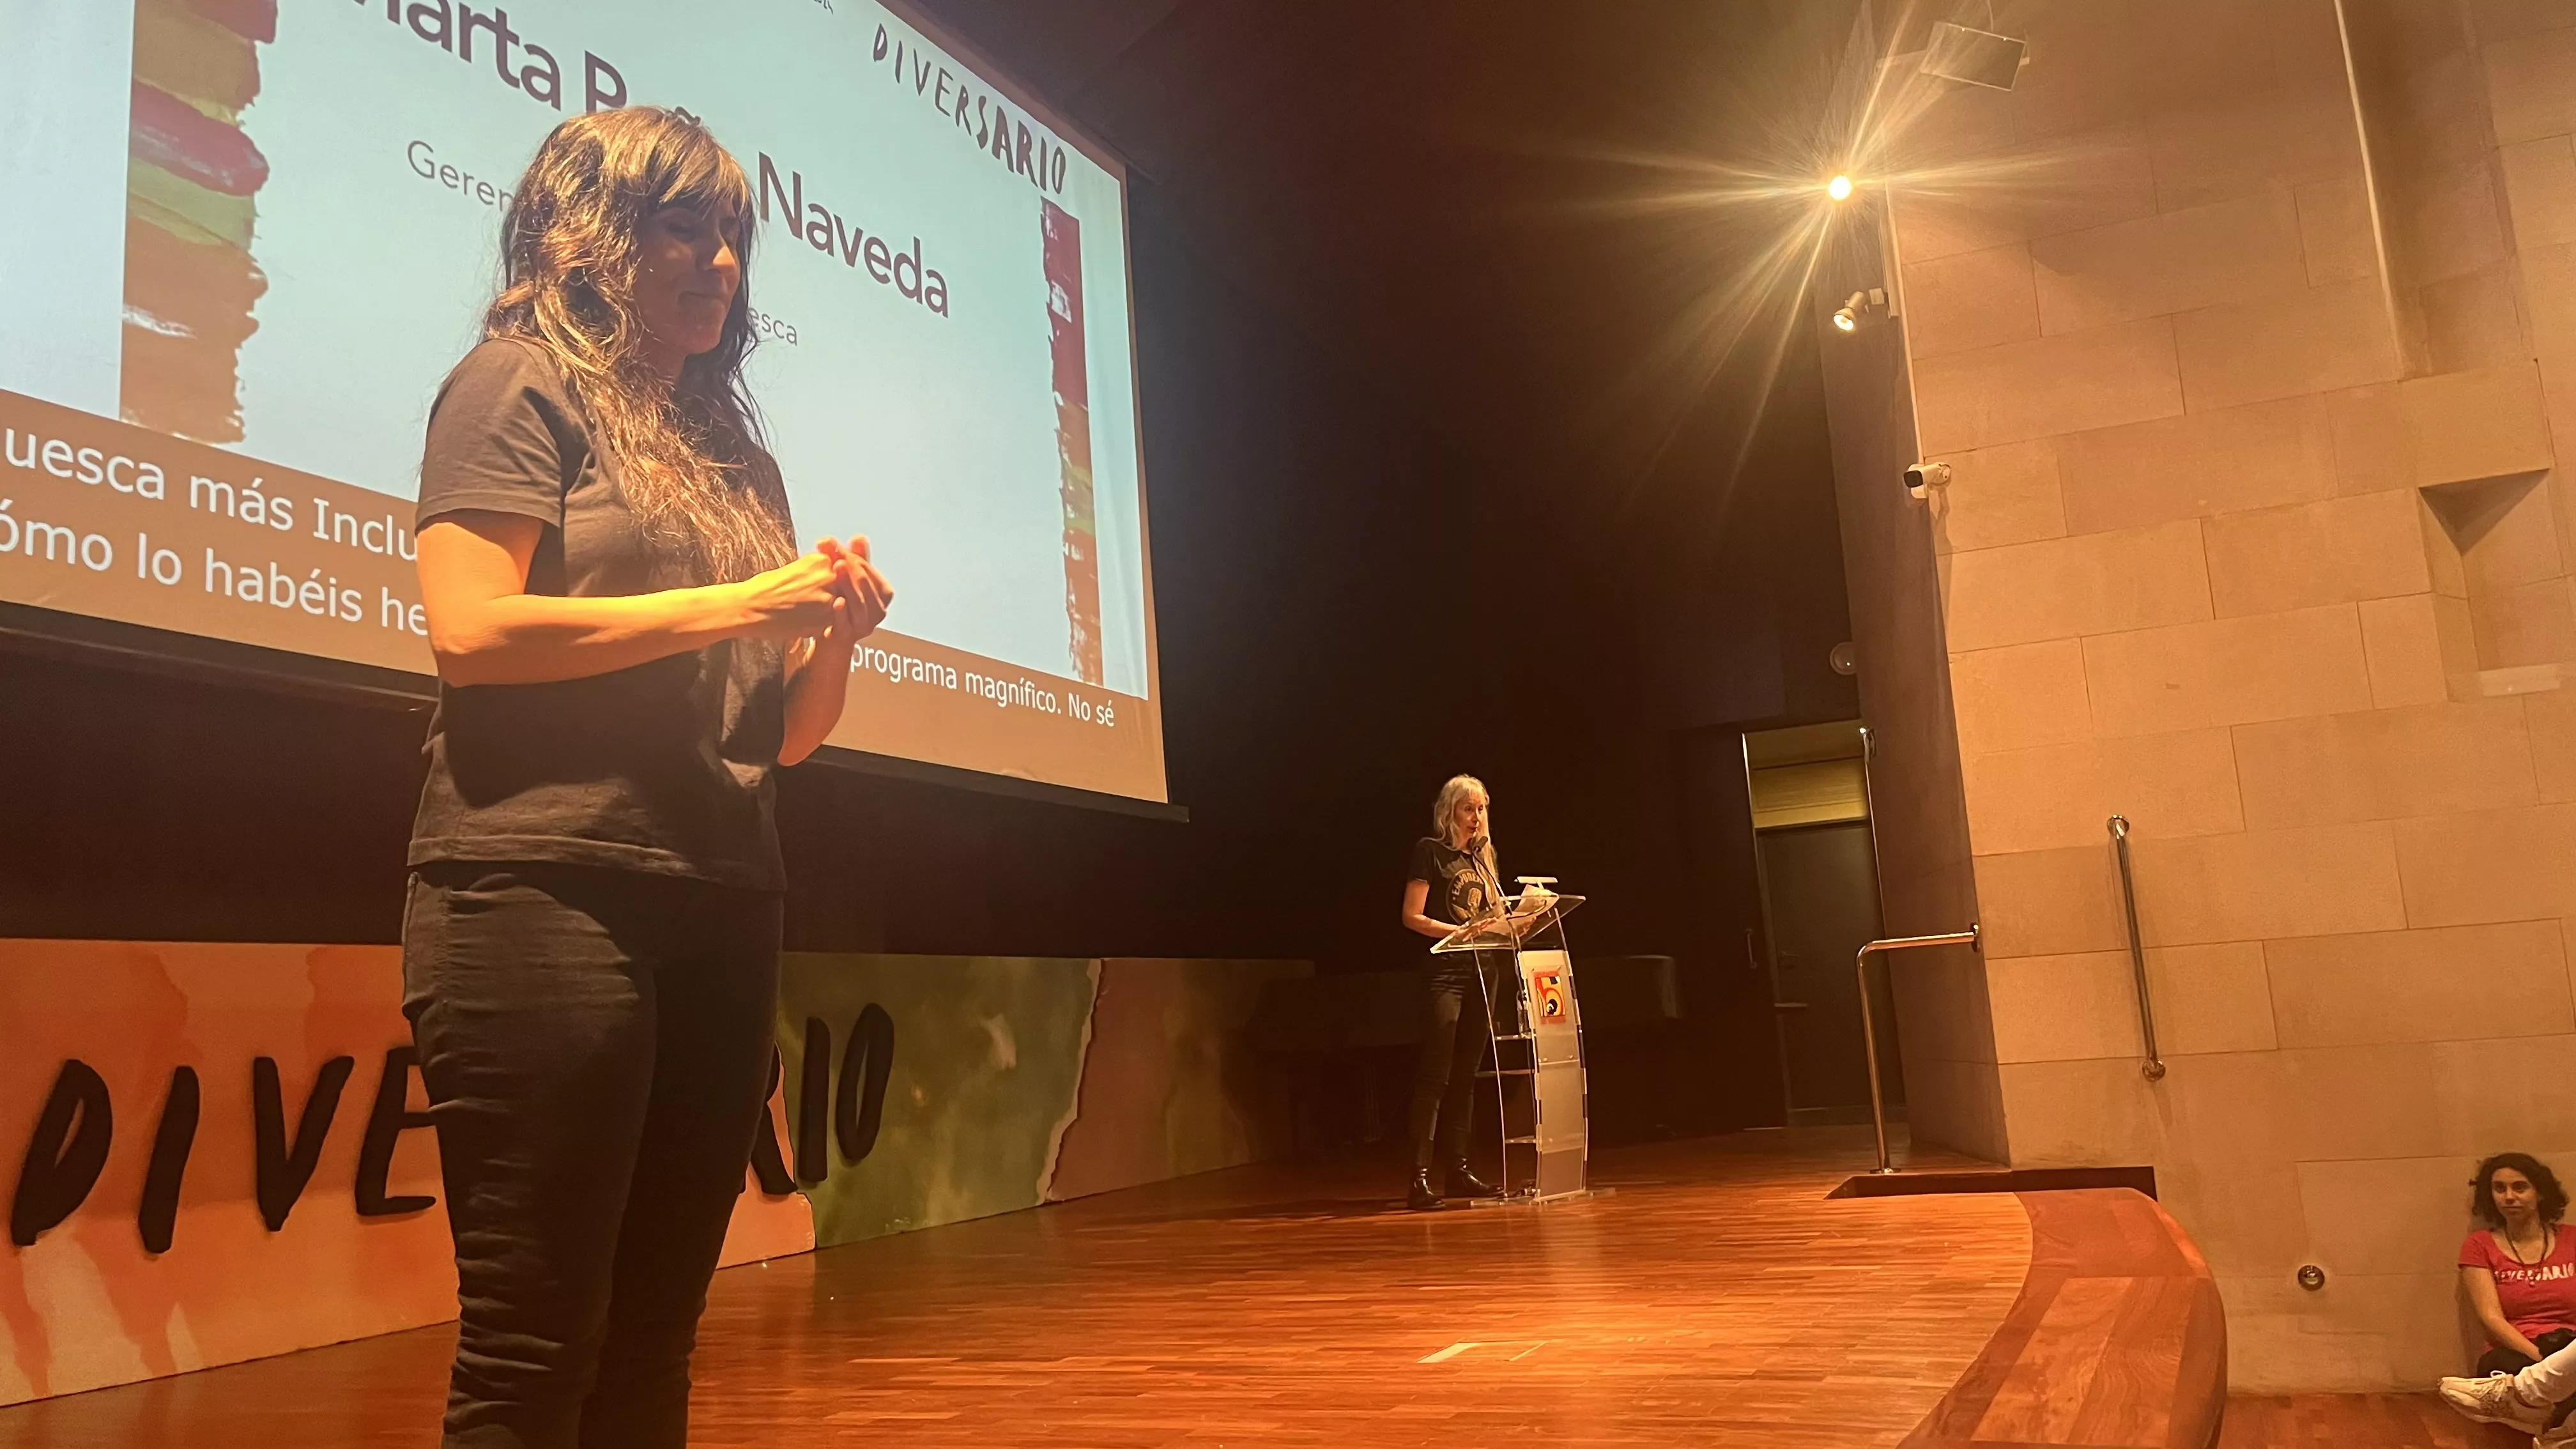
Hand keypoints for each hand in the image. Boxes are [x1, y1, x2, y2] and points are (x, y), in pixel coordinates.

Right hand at [731, 551, 845, 642]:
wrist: (750, 607)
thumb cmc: (765, 587)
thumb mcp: (794, 569)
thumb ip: (815, 572)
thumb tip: (831, 575)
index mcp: (820, 561)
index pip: (838, 571)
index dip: (828, 583)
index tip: (815, 589)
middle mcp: (829, 577)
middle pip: (841, 588)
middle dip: (829, 596)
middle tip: (807, 602)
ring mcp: (829, 599)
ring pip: (838, 606)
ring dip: (826, 611)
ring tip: (803, 612)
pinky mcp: (825, 620)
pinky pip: (830, 623)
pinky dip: (820, 624)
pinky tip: (802, 621)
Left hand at [816, 534, 893, 638]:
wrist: (830, 637)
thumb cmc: (843, 603)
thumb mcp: (849, 579)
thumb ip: (854, 558)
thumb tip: (859, 537)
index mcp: (883, 594)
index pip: (870, 572)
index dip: (854, 558)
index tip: (835, 546)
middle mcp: (878, 611)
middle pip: (866, 586)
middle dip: (851, 567)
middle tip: (836, 554)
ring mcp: (863, 626)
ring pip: (860, 604)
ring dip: (849, 585)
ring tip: (837, 568)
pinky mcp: (847, 637)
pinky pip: (846, 624)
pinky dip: (842, 612)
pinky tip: (836, 600)